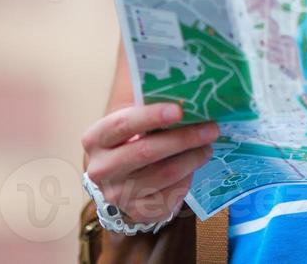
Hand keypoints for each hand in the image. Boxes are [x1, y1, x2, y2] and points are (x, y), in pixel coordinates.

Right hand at [81, 101, 218, 224]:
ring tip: (207, 146)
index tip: (179, 110)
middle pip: (147, 151)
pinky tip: (193, 166)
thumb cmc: (131, 139)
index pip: (123, 124)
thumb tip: (186, 95)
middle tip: (211, 128)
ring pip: (164, 174)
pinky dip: (187, 178)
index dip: (152, 116)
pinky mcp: (136, 212)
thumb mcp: (131, 120)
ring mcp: (117, 195)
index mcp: (95, 139)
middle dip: (184, 138)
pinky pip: (170, 195)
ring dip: (193, 158)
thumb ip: (149, 107)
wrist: (121, 177)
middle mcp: (100, 169)